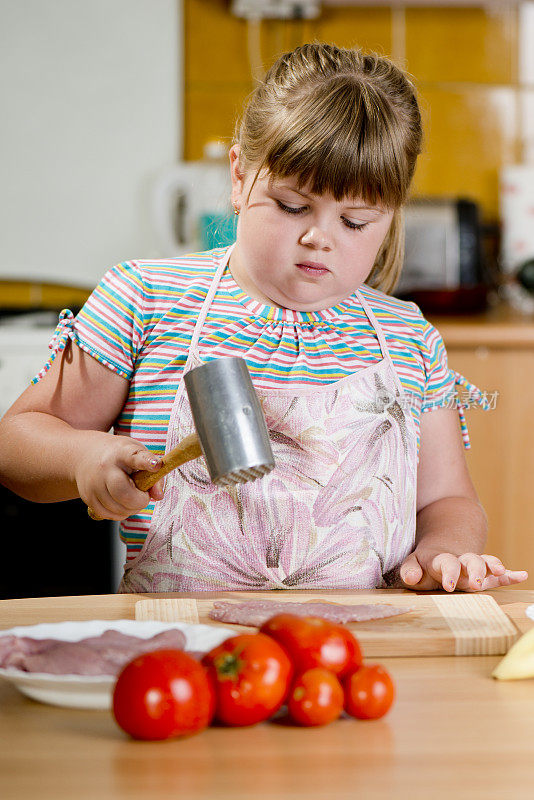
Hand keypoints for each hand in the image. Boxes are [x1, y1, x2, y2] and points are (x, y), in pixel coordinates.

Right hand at [74, 432, 164, 520]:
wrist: (87, 455)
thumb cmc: (119, 456)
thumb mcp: (138, 455)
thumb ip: (153, 475)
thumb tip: (158, 496)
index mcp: (122, 453)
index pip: (134, 457)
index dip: (147, 462)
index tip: (156, 465)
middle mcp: (105, 468)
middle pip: (123, 492)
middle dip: (139, 501)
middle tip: (143, 495)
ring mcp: (94, 484)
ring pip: (118, 509)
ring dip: (131, 508)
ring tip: (132, 496)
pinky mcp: (88, 497)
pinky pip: (109, 515)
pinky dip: (120, 513)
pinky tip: (121, 502)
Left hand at [399, 549, 527, 591]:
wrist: (439, 550)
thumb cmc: (423, 565)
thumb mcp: (413, 565)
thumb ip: (410, 570)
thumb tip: (410, 577)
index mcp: (441, 560)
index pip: (446, 563)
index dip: (449, 572)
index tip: (449, 586)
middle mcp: (459, 561)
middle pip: (471, 560)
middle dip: (476, 570)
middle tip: (476, 584)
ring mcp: (472, 567)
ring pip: (485, 563)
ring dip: (493, 566)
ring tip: (501, 571)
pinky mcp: (482, 574)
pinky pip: (497, 574)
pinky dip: (509, 575)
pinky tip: (521, 575)